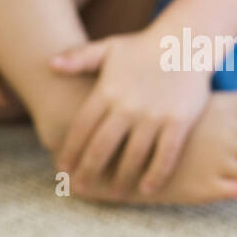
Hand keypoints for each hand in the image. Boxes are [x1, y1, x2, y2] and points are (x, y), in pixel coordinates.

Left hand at [51, 30, 209, 194]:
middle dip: (89, 171)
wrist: (185, 42)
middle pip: (102, 148)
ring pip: (132, 157)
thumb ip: (80, 58)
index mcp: (107, 91)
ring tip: (114, 194)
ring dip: (121, 179)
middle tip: (81, 188)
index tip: (62, 168)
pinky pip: (165, 155)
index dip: (70, 151)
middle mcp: (128, 106)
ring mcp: (154, 116)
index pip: (81, 128)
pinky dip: (156, 174)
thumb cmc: (143, 47)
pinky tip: (148, 189)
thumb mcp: (109, 48)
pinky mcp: (178, 122)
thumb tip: (50, 64)